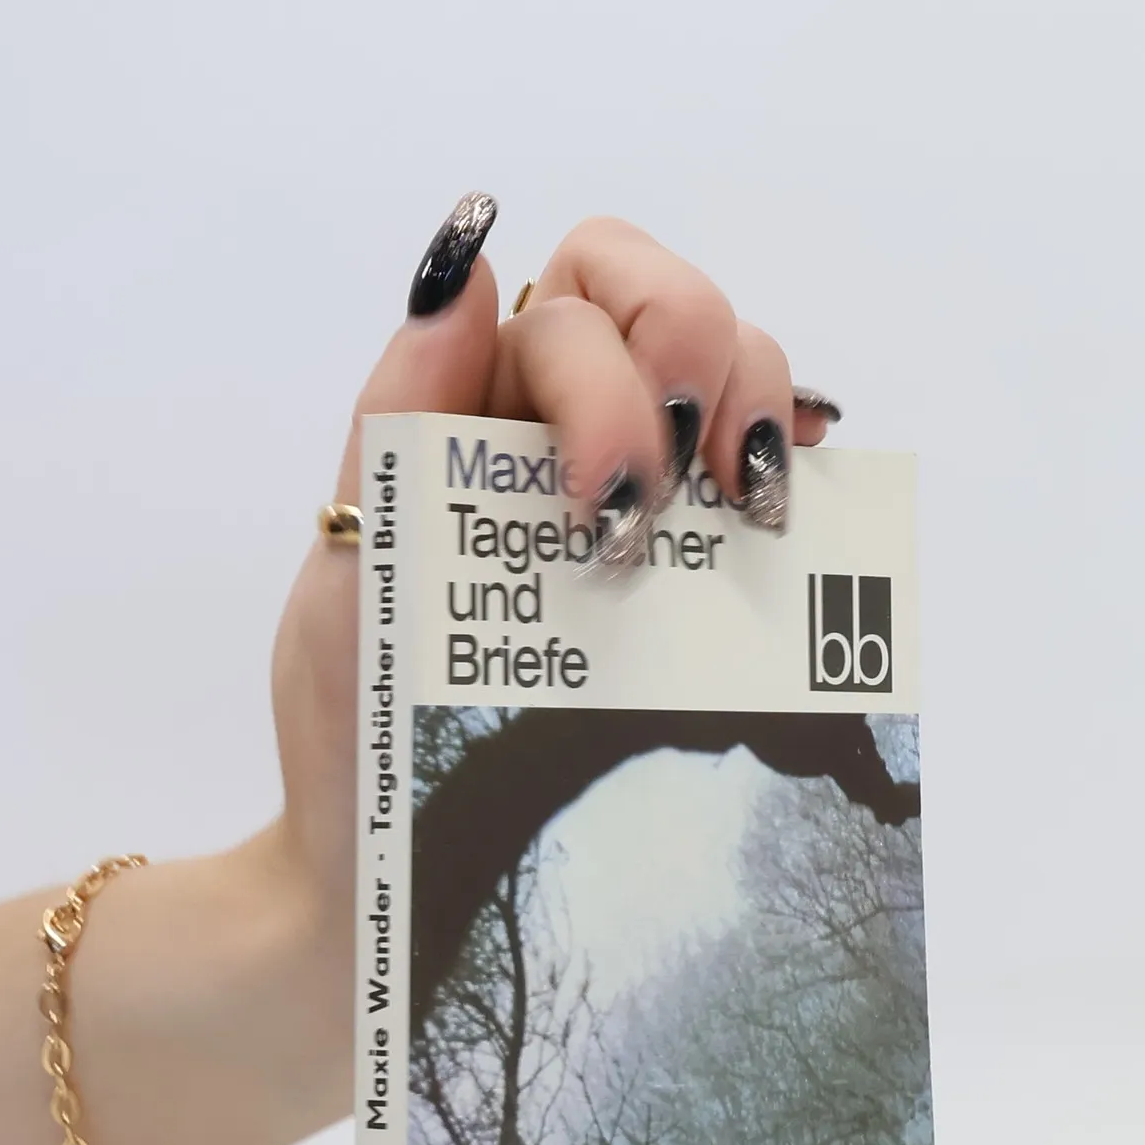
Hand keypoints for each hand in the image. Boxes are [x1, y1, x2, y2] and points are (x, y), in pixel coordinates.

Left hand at [263, 195, 838, 918]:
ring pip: (726, 373)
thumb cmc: (352, 741)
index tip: (612, 506)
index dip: (612, 370)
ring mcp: (632, 504)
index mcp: (466, 418)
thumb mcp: (348, 578)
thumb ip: (399, 419)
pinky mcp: (680, 582)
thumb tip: (468, 262)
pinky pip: (754, 480)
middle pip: (663, 307)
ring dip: (753, 409)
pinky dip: (792, 461)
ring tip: (751, 516)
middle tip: (677, 504)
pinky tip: (795, 496)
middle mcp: (553, 437)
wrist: (390, 881)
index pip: (573, 300)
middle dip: (698, 365)